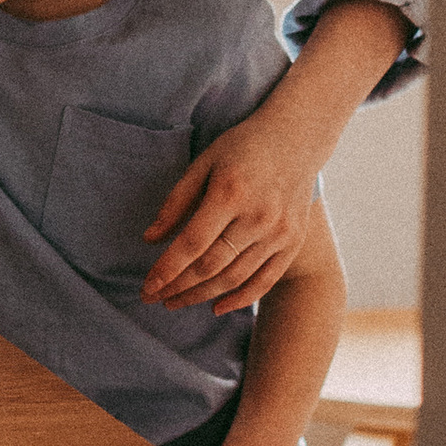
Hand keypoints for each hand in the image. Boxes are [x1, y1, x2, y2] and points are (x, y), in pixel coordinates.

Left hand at [142, 100, 323, 314]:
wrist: (297, 138)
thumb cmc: (242, 147)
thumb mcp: (203, 163)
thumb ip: (176, 202)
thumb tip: (149, 240)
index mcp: (231, 193)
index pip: (192, 244)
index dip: (167, 270)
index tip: (147, 287)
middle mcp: (259, 217)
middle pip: (211, 266)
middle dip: (178, 287)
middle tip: (154, 298)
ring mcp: (279, 232)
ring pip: (235, 278)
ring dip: (201, 296)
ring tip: (175, 302)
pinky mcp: (293, 242)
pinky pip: (265, 281)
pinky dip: (240, 299)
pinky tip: (216, 308)